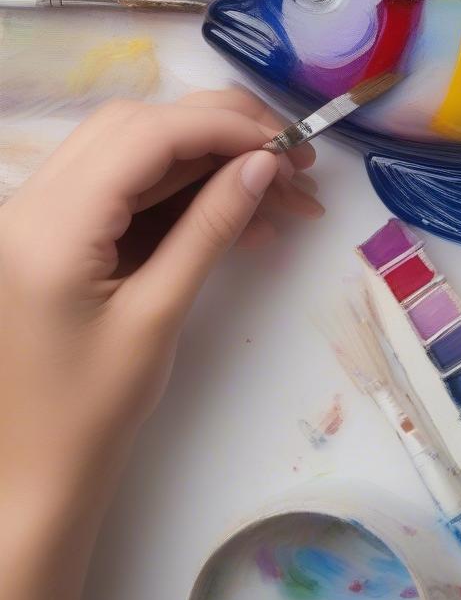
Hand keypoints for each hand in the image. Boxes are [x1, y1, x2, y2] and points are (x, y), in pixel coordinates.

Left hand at [0, 89, 321, 599]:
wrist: (33, 472)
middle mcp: (32, 203)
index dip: (224, 127)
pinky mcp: (54, 231)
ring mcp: (38, 214)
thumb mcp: (160, 313)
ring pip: (134, 150)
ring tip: (276, 193)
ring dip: (207, 160)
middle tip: (290, 161)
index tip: (289, 148)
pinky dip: (183, 191)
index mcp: (50, 226)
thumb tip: (264, 164)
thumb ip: (210, 226)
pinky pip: (126, 188)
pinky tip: (240, 217)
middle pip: (138, 126)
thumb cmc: (92, 409)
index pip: (147, 136)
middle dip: (220, 132)